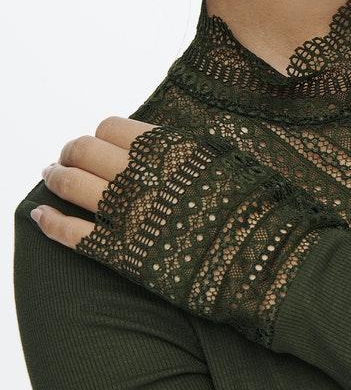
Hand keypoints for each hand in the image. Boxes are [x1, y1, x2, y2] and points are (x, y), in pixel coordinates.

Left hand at [33, 117, 350, 347]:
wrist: (272, 262)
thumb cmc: (263, 210)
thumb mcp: (233, 162)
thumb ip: (196, 150)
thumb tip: (171, 142)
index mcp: (171, 148)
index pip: (115, 127)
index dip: (103, 133)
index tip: (100, 141)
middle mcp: (143, 175)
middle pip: (87, 150)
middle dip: (73, 151)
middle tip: (68, 156)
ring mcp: (130, 215)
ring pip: (72, 185)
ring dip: (55, 176)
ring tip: (50, 174)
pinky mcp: (123, 255)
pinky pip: (72, 233)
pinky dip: (49, 221)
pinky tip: (38, 214)